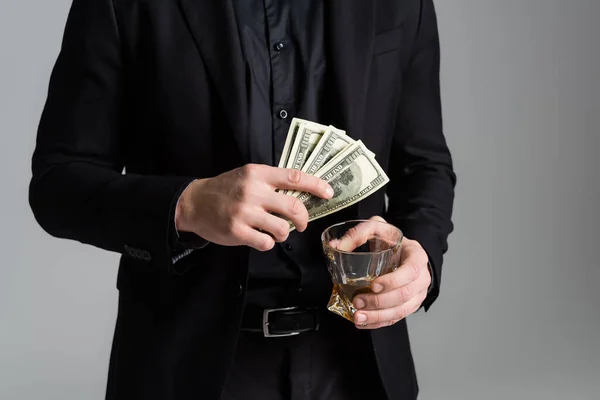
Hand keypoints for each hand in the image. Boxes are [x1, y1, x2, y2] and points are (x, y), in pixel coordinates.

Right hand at [175, 164, 332, 250]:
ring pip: (282, 229)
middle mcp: (253, 191)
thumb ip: (271, 182)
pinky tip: (261, 238)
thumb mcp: (247, 176)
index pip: (294, 177)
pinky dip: (268, 243)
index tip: (329, 192)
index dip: (316, 185)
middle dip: (304, 219)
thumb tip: (302, 193)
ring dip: (285, 234)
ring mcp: (244, 212)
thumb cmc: (225, 189)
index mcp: (258, 174)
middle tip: (301, 224)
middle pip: (294, 207)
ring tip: (276, 232)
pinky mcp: (237, 231)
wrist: (194, 202)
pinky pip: (266, 242)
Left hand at [349, 217, 430, 328]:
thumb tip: (337, 246)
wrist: (404, 252)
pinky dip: (379, 323)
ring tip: (358, 317)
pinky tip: (364, 322)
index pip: (410, 271)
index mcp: (417, 257)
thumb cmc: (392, 241)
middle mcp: (421, 278)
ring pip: (401, 311)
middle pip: (404, 295)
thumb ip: (359, 233)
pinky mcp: (409, 306)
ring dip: (378, 316)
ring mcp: (417, 294)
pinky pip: (396, 319)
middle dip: (379, 302)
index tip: (374, 285)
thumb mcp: (378, 229)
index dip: (393, 281)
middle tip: (358, 302)